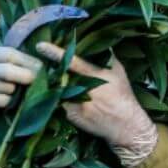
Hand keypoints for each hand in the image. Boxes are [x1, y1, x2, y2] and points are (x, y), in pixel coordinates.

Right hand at [0, 46, 41, 115]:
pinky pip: (4, 100)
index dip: (28, 60)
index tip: (40, 66)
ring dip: (14, 90)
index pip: (10, 54)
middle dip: (26, 76)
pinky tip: (3, 99)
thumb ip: (9, 60)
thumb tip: (38, 64)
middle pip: (9, 72)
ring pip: (9, 88)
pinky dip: (8, 100)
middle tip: (34, 80)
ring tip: (8, 89)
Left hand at [35, 42, 157, 166]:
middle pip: (58, 75)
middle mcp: (83, 88)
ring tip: (47, 80)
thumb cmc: (123, 96)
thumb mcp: (119, 72)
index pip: (71, 61)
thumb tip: (99, 42)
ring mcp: (76, 103)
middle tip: (42, 65)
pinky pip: (58, 103)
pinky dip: (55, 98)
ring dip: (50, 84)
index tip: (41, 46)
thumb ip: (107, 57)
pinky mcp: (71, 115)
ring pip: (55, 89)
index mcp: (94, 75)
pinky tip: (55, 95)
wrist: (126, 125)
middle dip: (49, 70)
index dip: (55, 53)